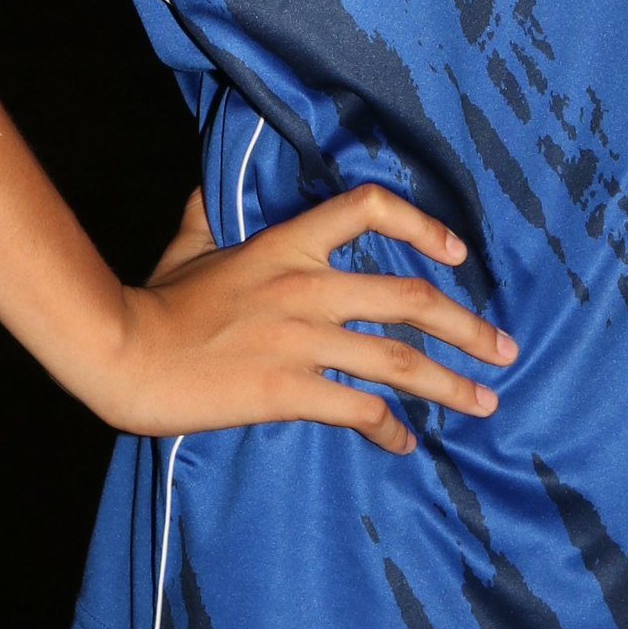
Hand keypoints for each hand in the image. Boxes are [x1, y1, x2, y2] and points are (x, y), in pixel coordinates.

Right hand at [113, 183, 516, 454]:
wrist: (123, 352)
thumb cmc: (155, 299)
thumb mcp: (191, 241)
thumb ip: (212, 211)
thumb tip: (210, 185)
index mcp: (287, 244)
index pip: (368, 207)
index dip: (422, 225)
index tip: (458, 254)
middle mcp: (306, 288)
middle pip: (409, 299)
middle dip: (467, 327)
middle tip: (504, 350)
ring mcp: (300, 340)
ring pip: (397, 360)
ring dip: (450, 384)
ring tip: (484, 402)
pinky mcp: (286, 390)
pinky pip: (357, 409)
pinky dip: (389, 428)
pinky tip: (403, 443)